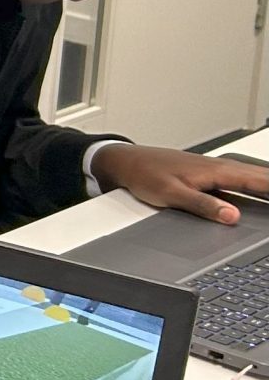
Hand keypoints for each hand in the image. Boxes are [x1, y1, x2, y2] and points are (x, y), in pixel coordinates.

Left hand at [90, 144, 263, 225]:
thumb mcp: (171, 195)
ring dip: (268, 188)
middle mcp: (219, 169)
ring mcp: (215, 172)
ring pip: (253, 180)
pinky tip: (260, 197)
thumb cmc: (144, 175)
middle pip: (262, 179)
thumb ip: (202, 205)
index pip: (260, 182)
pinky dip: (256, 189)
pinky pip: (240, 183)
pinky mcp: (208, 178)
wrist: (125, 163)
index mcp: (216, 171)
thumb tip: (232, 216)